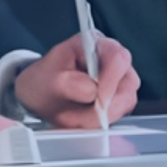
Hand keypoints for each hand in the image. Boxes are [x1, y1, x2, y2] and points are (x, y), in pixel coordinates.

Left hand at [13, 33, 138, 127]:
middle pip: (128, 83)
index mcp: (94, 44)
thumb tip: (93, 90)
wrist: (39, 96)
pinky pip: (117, 115)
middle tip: (77, 117)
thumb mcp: (48, 79)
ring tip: (70, 117)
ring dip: (96, 117)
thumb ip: (69, 83)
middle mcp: (111, 59)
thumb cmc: (44, 80)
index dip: (111, 81)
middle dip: (104, 106)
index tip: (98, 103)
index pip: (117, 57)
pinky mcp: (117, 100)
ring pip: (124, 103)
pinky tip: (77, 120)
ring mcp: (117, 80)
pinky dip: (96, 122)